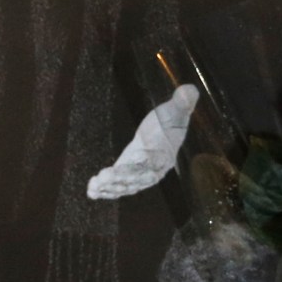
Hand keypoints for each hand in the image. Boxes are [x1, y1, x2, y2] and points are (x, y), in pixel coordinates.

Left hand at [85, 85, 198, 201]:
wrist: (165, 131)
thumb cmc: (170, 121)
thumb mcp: (175, 111)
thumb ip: (182, 103)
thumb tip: (190, 90)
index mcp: (163, 157)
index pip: (149, 165)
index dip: (135, 169)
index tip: (118, 170)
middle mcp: (152, 171)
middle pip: (135, 179)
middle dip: (118, 180)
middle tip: (102, 179)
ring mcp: (138, 175)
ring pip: (125, 186)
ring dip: (109, 188)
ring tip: (93, 188)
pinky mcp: (127, 174)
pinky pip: (118, 185)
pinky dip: (105, 190)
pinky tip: (91, 191)